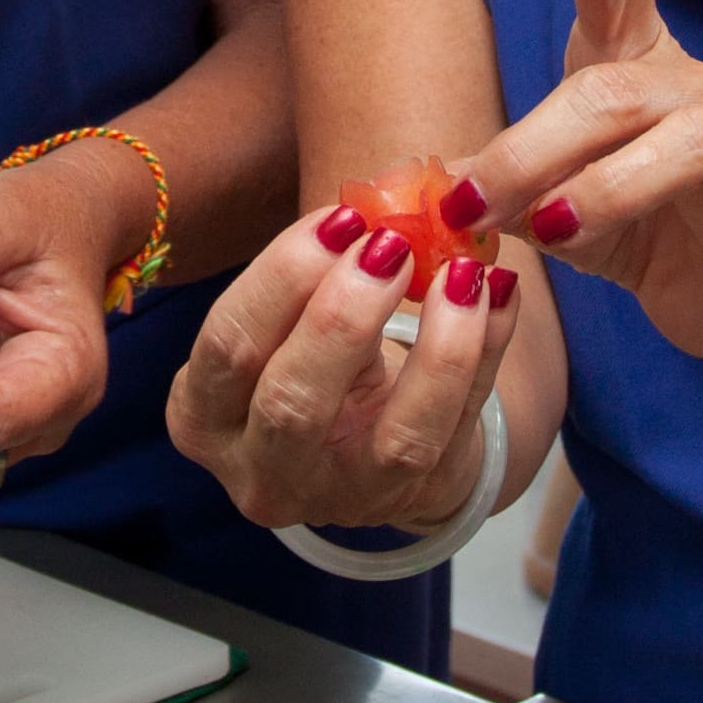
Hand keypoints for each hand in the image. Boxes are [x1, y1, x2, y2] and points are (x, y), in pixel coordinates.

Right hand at [166, 199, 522, 535]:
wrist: (369, 432)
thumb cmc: (312, 354)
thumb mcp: (288, 317)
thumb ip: (316, 265)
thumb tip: (383, 202)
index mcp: (204, 415)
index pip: (229, 345)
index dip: (282, 278)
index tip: (341, 218)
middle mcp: (261, 471)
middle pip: (291, 401)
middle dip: (343, 315)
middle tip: (391, 244)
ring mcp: (342, 499)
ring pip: (393, 441)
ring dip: (437, 349)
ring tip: (464, 273)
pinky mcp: (416, 500)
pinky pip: (458, 431)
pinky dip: (487, 357)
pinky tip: (498, 294)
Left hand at [449, 0, 702, 358]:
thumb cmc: (631, 223)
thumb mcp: (551, 198)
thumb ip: (501, 184)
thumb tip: (433, 187)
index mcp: (628, 58)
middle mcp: (687, 84)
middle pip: (609, 89)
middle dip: (529, 148)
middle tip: (473, 202)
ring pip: (686, 142)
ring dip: (608, 188)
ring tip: (555, 230)